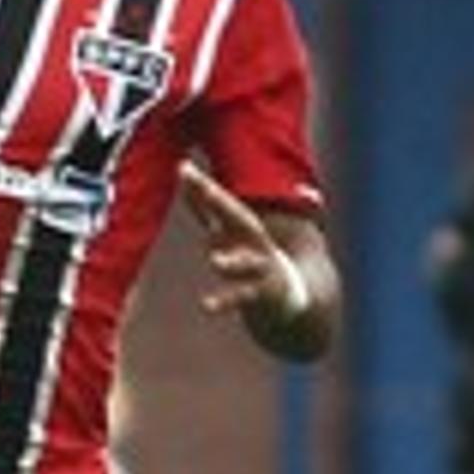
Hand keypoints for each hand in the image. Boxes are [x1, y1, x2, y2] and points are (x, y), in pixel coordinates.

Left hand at [187, 167, 303, 325]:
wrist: (291, 291)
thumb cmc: (252, 255)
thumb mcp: (230, 230)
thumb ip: (206, 209)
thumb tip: (190, 177)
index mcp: (243, 224)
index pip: (220, 201)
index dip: (201, 185)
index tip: (182, 167)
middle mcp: (254, 239)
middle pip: (237, 217)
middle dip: (217, 200)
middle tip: (200, 185)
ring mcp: (261, 265)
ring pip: (244, 262)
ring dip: (231, 261)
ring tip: (214, 261)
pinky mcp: (262, 291)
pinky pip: (240, 296)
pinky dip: (223, 301)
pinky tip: (206, 305)